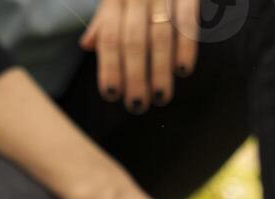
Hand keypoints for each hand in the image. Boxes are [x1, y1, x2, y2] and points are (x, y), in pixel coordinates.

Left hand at [80, 0, 200, 111]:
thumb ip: (104, 18)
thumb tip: (87, 45)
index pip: (109, 38)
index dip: (109, 68)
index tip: (112, 95)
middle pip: (132, 41)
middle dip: (134, 77)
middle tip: (137, 105)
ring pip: (159, 36)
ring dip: (159, 70)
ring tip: (160, 97)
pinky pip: (187, 21)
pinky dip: (186, 47)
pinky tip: (183, 70)